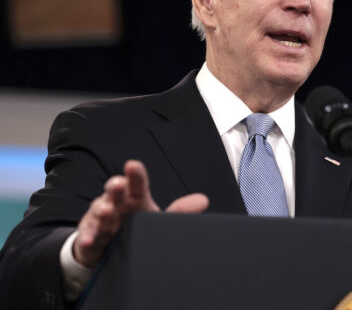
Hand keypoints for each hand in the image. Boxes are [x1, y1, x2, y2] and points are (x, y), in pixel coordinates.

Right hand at [73, 160, 208, 267]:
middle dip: (115, 187)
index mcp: (136, 198)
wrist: (109, 246)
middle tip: (118, 184)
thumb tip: (203, 200)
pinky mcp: (90, 235)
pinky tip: (90, 240)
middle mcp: (117, 204)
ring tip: (108, 211)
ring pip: (100, 211)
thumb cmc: (135, 225)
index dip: (135, 174)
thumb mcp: (157, 218)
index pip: (137, 183)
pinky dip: (88, 238)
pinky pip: (88, 236)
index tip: (133, 165)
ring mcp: (102, 219)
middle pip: (115, 192)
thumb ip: (179, 210)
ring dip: (103, 211)